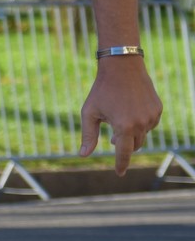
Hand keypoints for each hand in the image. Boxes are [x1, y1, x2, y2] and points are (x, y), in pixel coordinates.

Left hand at [79, 59, 161, 174]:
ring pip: (142, 135)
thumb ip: (88, 135)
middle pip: (134, 145)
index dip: (121, 164)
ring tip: (119, 119)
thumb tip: (83, 155)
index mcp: (124, 126)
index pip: (124, 153)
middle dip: (124, 145)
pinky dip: (140, 123)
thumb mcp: (89, 112)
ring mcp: (152, 116)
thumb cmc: (102, 90)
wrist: (122, 67)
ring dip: (131, 133)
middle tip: (112, 138)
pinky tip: (131, 112)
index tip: (119, 173)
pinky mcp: (158, 109)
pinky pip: (150, 124)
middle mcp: (141, 123)